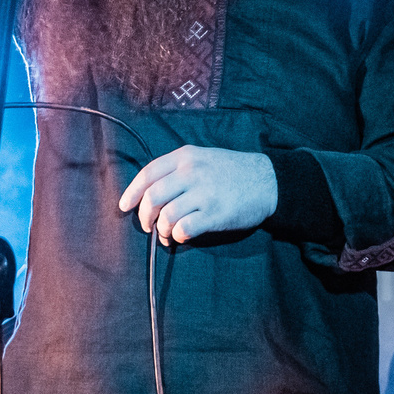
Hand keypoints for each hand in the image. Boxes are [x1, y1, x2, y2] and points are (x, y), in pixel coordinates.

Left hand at [118, 146, 277, 243]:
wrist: (268, 181)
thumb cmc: (232, 171)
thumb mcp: (203, 158)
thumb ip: (177, 170)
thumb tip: (149, 194)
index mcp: (186, 156)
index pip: (148, 174)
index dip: (132, 192)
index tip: (125, 206)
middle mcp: (192, 172)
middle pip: (153, 197)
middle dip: (144, 216)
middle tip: (148, 225)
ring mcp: (204, 193)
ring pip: (166, 216)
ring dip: (161, 230)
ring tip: (167, 233)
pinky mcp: (215, 214)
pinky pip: (184, 229)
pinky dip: (177, 236)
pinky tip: (182, 236)